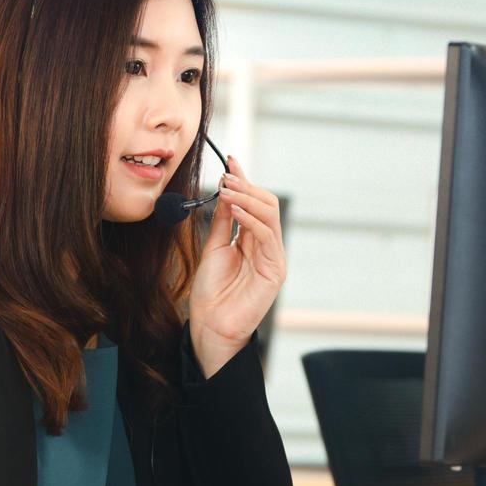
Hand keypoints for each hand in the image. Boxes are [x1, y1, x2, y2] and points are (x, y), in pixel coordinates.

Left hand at [188, 157, 286, 377]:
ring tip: (227, 189)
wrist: (210, 325)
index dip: (243, 180)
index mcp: (253, 240)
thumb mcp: (213, 247)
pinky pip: (267, 236)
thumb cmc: (210, 292)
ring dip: (247, 197)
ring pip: (269, 215)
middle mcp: (267, 246)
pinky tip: (234, 209)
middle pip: (267, 204)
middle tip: (226, 177)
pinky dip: (251, 218)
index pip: (254, 202)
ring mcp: (274, 257)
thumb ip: (222, 221)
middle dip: (246, 186)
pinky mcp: (275, 270)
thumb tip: (225, 189)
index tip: (230, 160)